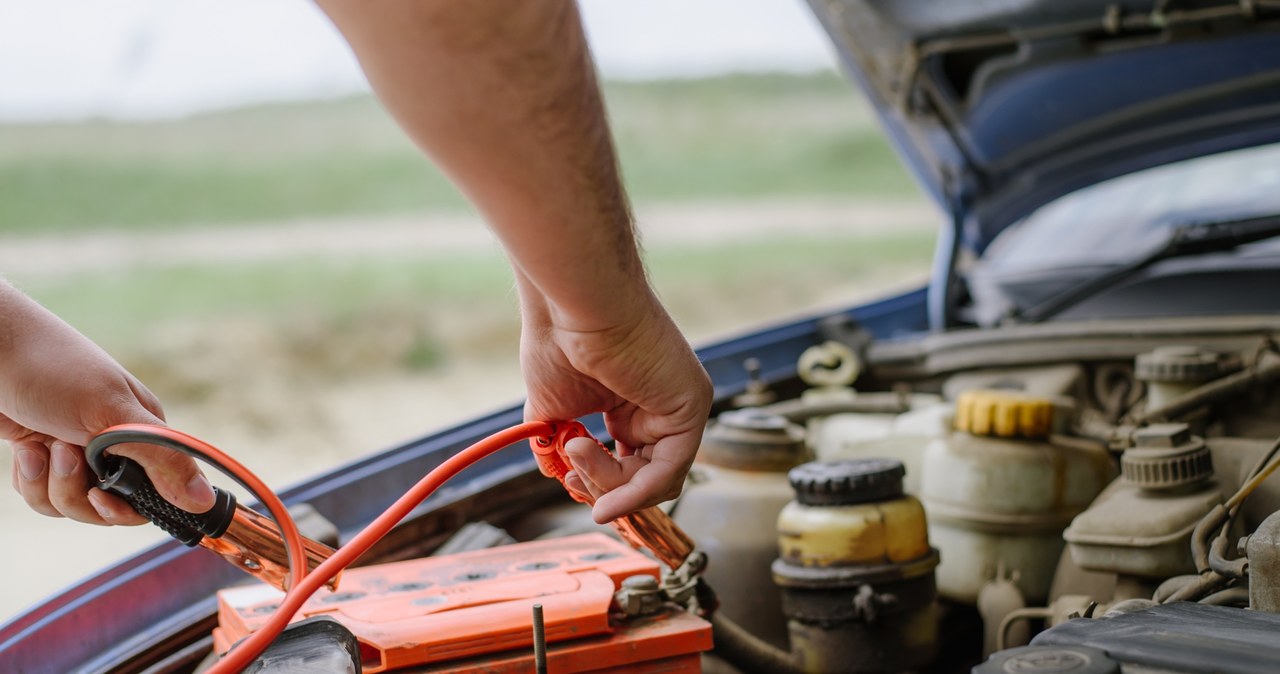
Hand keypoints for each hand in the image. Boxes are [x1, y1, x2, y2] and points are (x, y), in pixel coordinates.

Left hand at [1, 285, 214, 524]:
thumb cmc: (51, 368)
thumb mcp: (111, 416)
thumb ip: (161, 459)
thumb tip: (204, 499)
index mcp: (144, 431)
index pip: (155, 493)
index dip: (126, 506)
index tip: (101, 496)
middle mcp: (115, 445)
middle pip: (108, 506)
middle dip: (76, 492)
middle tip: (62, 453)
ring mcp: (77, 451)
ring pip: (70, 504)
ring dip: (48, 483)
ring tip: (39, 446)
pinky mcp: (43, 455)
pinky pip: (43, 493)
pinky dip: (29, 477)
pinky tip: (24, 448)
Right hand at [521, 290, 711, 523]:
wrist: (574, 304)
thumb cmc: (560, 340)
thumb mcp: (551, 409)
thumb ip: (556, 446)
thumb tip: (555, 475)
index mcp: (631, 403)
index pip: (630, 463)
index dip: (599, 481)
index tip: (566, 479)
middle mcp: (661, 405)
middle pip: (645, 476)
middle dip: (603, 487)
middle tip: (570, 478)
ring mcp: (680, 405)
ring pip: (656, 479)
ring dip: (610, 484)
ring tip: (575, 451)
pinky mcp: (690, 406)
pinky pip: (669, 470)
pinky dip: (636, 493)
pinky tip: (606, 501)